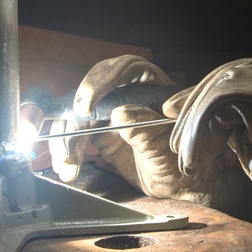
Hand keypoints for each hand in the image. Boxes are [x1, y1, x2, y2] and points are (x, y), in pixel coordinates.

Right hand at [47, 54, 173, 182]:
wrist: (180, 182)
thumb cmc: (186, 160)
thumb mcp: (170, 148)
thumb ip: (148, 131)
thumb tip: (120, 113)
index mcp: (152, 84)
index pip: (126, 68)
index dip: (102, 81)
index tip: (86, 107)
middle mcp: (128, 92)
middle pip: (93, 90)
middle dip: (74, 116)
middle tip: (67, 138)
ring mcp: (111, 112)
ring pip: (78, 114)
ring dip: (65, 138)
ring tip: (66, 164)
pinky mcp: (100, 132)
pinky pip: (75, 134)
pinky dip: (66, 150)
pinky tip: (67, 168)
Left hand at [169, 58, 251, 251]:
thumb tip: (229, 134)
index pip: (238, 76)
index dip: (204, 92)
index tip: (177, 112)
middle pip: (225, 74)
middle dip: (192, 99)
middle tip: (170, 123)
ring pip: (222, 82)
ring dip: (195, 114)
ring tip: (183, 147)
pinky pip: (228, 97)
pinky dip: (204, 120)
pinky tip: (196, 148)